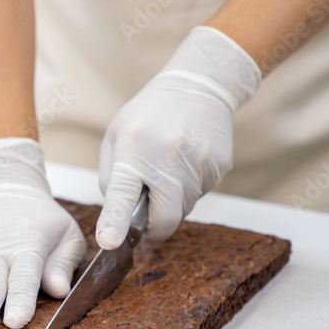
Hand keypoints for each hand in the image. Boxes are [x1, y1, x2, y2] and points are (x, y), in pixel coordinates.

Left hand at [96, 26, 260, 249]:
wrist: (198, 86)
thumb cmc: (148, 114)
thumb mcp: (117, 137)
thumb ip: (113, 179)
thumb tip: (118, 217)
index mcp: (134, 149)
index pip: (122, 193)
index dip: (116, 222)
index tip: (109, 242)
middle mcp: (167, 157)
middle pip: (164, 218)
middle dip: (154, 227)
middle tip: (146, 216)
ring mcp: (198, 162)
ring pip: (183, 209)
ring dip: (172, 201)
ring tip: (168, 167)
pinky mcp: (219, 166)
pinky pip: (201, 194)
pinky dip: (190, 187)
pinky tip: (186, 160)